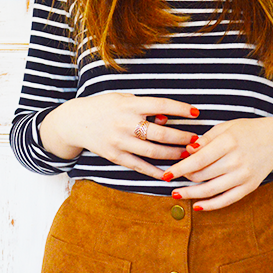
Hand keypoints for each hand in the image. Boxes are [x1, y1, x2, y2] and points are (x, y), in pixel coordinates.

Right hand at [40, 93, 199, 178]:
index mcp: (129, 105)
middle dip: (182, 137)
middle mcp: (125, 123)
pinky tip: (169, 174)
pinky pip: (139, 166)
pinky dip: (155, 171)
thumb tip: (166, 119)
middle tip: (197, 140)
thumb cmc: (105, 107)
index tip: (196, 112)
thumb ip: (144, 107)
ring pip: (153, 152)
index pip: (161, 105)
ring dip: (173, 155)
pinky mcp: (115, 156)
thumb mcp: (123, 99)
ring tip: (188, 155)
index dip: (180, 109)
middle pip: (160, 133)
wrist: (75, 122)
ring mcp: (120, 142)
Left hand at [162, 117, 272, 210]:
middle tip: (172, 179)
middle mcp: (236, 161)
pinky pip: (226, 200)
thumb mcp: (226, 127)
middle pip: (202, 175)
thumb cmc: (248, 131)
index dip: (179, 169)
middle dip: (184, 178)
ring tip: (178, 194)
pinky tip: (197, 206)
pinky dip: (210, 205)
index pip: (198, 160)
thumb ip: (205, 140)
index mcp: (228, 142)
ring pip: (210, 190)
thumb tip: (187, 151)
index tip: (166, 174)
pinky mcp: (249, 187)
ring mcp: (243, 176)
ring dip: (191, 194)